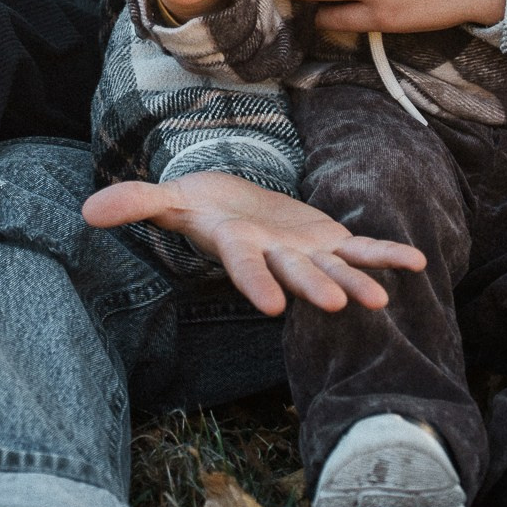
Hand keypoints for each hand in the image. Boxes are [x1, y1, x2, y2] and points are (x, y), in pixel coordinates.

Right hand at [82, 171, 426, 315]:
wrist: (236, 207)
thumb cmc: (202, 206)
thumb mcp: (170, 199)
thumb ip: (137, 203)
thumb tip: (88, 213)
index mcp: (238, 247)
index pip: (245, 268)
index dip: (255, 284)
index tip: (269, 305)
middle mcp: (275, 258)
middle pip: (295, 274)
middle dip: (315, 289)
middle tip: (334, 307)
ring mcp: (306, 253)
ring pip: (334, 270)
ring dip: (357, 283)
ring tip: (380, 299)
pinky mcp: (330, 240)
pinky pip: (363, 247)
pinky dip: (387, 254)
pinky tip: (418, 262)